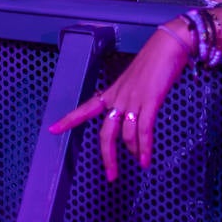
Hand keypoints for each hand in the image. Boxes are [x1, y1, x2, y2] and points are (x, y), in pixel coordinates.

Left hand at [48, 25, 190, 180]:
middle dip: (108, 157)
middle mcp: (119, 98)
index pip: (86, 107)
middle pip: (106, 133)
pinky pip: (144, 130)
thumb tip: (138, 114)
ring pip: (126, 135)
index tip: (53, 129)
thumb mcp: (137, 80)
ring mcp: (133, 100)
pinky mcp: (149, 102)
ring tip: (139, 162)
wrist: (168, 45)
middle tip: (111, 176)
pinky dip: (145, 148)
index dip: (69, 119)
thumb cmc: (156, 60)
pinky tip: (146, 160)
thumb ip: (133, 98)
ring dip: (133, 152)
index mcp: (113, 92)